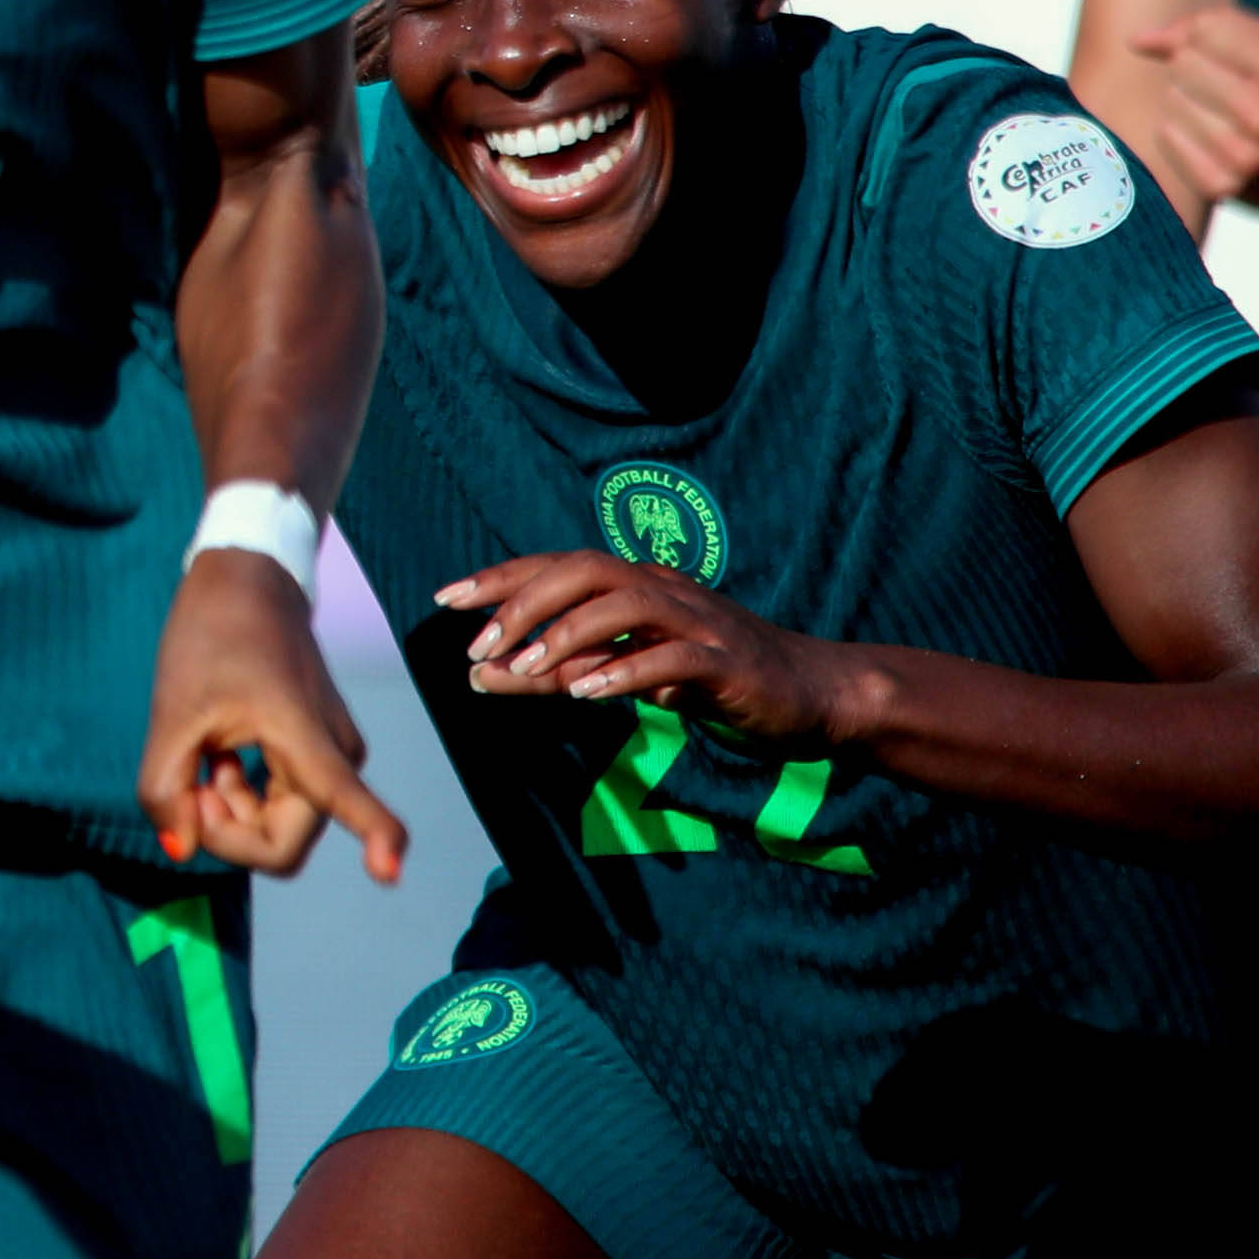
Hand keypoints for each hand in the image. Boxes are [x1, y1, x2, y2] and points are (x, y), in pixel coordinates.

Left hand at [143, 551, 408, 881]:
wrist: (246, 583)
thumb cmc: (210, 637)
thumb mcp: (171, 712)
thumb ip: (165, 788)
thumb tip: (181, 851)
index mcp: (305, 736)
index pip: (350, 799)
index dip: (375, 839)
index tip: (390, 872)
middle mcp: (336, 754)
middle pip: (283, 841)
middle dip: (229, 831)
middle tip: (195, 779)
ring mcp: (334, 754)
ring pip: (280, 827)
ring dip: (233, 810)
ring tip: (209, 756)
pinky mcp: (323, 753)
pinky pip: (283, 804)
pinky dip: (245, 795)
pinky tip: (223, 757)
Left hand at [442, 552, 861, 750]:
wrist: (812, 693)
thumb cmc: (713, 678)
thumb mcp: (628, 671)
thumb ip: (563, 669)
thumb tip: (485, 673)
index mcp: (638, 584)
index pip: (558, 565)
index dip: (502, 577)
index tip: (446, 598)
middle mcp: (664, 590)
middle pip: (584, 571)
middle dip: (526, 601)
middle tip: (478, 642)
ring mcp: (698, 622)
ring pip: (625, 606)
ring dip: (570, 634)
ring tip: (526, 666)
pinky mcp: (727, 663)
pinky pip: (672, 658)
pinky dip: (626, 671)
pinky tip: (587, 693)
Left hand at [1127, 7, 1258, 218]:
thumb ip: (1214, 29)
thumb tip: (1136, 41)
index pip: (1208, 29)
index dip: (1207, 31)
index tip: (1224, 47)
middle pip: (1185, 63)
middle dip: (1196, 64)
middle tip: (1223, 83)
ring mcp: (1246, 156)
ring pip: (1171, 98)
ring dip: (1186, 98)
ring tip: (1219, 110)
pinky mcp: (1223, 186)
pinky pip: (1166, 136)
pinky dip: (1178, 129)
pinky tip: (1207, 133)